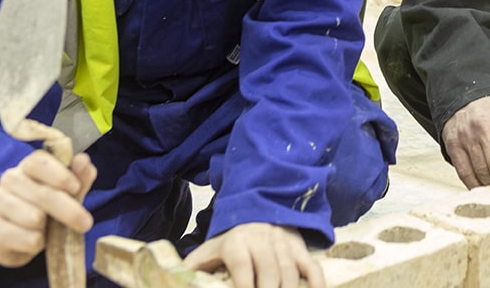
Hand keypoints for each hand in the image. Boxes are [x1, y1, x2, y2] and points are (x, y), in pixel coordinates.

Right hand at [0, 149, 95, 267]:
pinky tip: (35, 241)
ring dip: (49, 229)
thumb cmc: (49, 208)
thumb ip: (79, 177)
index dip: (59, 175)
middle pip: (42, 193)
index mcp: (28, 166)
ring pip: (34, 217)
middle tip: (86, 224)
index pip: (39, 162)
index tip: (75, 188)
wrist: (20, 239)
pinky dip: (37, 243)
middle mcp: (9, 180)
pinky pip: (25, 238)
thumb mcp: (69, 192)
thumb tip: (83, 160)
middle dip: (68, 210)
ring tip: (48, 230)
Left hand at [184, 223, 324, 287]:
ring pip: (291, 274)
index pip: (242, 268)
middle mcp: (263, 242)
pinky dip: (316, 285)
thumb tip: (174, 281)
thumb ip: (194, 268)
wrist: (259, 209)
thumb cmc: (231, 240)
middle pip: (269, 275)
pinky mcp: (300, 249)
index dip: (244, 287)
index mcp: (237, 243)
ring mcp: (284, 245)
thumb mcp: (209, 249)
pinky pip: (312, 268)